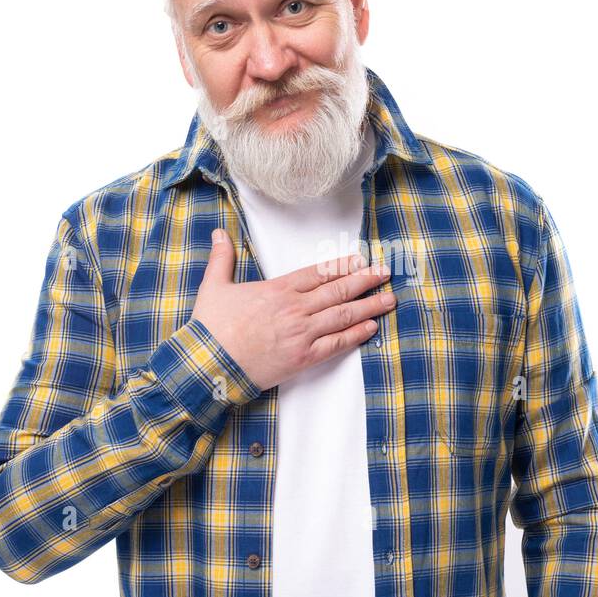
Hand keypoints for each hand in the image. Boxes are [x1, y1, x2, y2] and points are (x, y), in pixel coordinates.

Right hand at [190, 228, 395, 392]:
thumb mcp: (214, 287)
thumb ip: (222, 258)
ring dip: (369, 306)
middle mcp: (295, 308)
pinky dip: (355, 335)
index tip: (360, 260)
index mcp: (278, 289)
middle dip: (365, 280)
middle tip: (385, 273)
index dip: (342, 266)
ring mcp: (302, 333)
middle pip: (338, 290)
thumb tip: (219, 232)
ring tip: (389, 298)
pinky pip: (336, 344)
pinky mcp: (303, 357)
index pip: (319, 273)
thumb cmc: (211, 327)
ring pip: (343, 315)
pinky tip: (371, 327)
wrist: (209, 364)